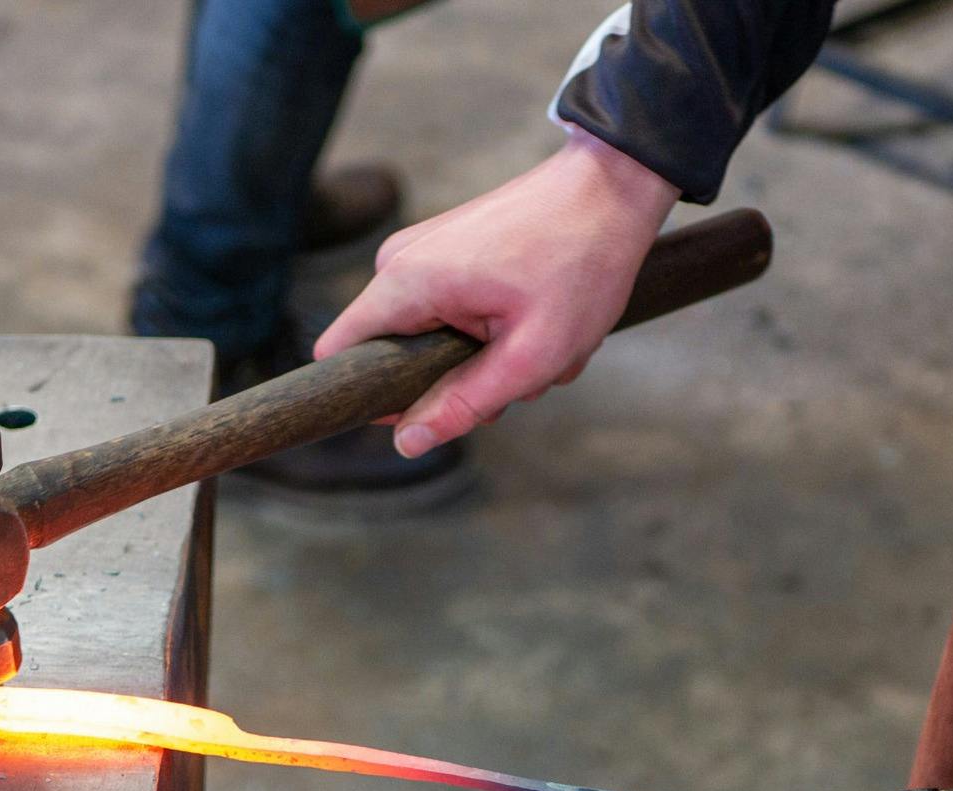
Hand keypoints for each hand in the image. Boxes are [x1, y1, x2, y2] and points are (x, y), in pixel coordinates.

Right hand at [314, 127, 681, 456]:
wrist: (612, 187)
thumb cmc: (581, 261)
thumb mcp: (532, 354)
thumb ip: (464, 403)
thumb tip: (407, 442)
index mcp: (408, 282)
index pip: (340, 355)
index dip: (373, 398)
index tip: (431, 406)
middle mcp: (399, 261)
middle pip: (396, 356)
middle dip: (457, 380)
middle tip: (519, 367)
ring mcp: (421, 253)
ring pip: (432, 340)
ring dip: (487, 357)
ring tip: (539, 335)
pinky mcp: (444, 252)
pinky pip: (451, 314)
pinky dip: (495, 330)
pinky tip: (536, 318)